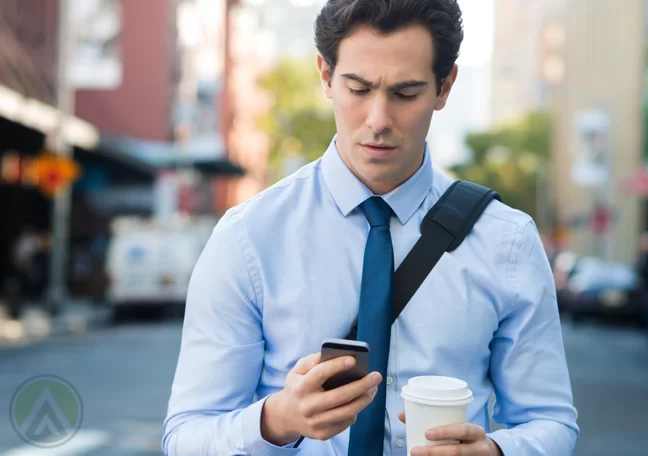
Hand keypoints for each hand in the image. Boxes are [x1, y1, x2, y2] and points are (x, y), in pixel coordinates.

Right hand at [261, 353, 381, 444]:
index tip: (353, 359)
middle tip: (376, 376)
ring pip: (347, 412)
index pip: (320, 374)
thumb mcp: (296, 371)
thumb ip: (310, 361)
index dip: (337, 365)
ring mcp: (315, 422)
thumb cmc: (297, 388)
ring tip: (374, 389)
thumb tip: (328, 355)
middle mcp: (307, 406)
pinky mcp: (323, 434)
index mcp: (300, 387)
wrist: (286, 417)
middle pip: (340, 396)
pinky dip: (356, 411)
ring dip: (365, 399)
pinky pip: (346, 422)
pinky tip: (361, 401)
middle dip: (362, 385)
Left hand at [398, 411, 502, 455]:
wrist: (485, 451)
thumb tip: (402, 414)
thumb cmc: (463, 435)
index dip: (446, 431)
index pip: (463, 429)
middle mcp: (480, 447)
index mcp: (476, 431)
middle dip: (434, 452)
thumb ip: (433, 419)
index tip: (427, 433)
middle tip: (415, 451)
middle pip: (457, 451)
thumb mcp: (455, 426)